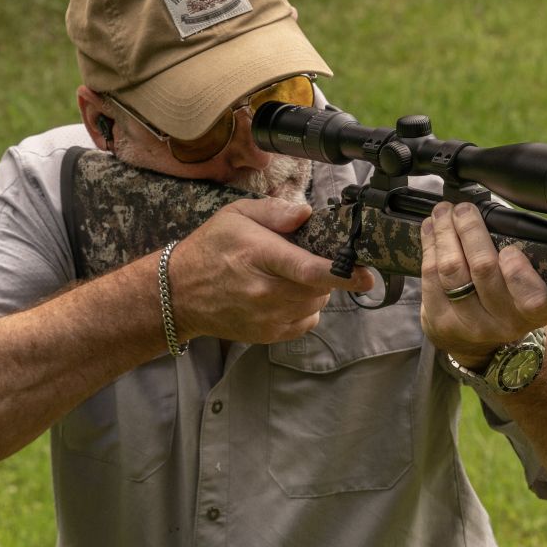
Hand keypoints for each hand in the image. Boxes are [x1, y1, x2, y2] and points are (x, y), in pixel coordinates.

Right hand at [166, 199, 373, 344]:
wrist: (180, 293)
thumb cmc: (210, 249)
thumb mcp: (236, 215)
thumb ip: (275, 212)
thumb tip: (306, 214)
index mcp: (259, 257)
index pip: (308, 270)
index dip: (343, 273)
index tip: (367, 274)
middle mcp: (265, 292)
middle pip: (319, 288)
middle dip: (326, 273)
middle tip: (307, 258)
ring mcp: (267, 318)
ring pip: (316, 304)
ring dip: (315, 290)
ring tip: (289, 275)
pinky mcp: (268, 335)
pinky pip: (307, 321)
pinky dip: (306, 307)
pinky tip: (286, 294)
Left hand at [419, 202, 546, 367]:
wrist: (483, 341)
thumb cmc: (512, 297)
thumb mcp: (538, 282)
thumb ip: (545, 253)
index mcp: (536, 312)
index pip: (531, 297)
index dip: (518, 272)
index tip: (510, 249)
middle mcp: (504, 323)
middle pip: (483, 270)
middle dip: (471, 231)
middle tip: (464, 209)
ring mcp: (470, 326)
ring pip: (451, 270)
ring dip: (444, 233)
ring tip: (444, 212)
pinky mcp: (440, 323)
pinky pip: (430, 277)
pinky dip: (429, 246)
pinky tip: (431, 229)